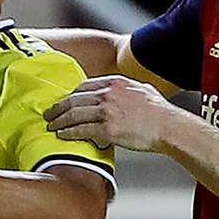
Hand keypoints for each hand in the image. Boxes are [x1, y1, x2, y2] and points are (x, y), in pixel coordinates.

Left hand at [44, 75, 181, 152]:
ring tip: (51, 125)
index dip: (71, 95)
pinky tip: (62, 135)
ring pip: (74, 114)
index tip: (65, 101)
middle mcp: (108, 94)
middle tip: (48, 113)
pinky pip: (81, 130)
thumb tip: (120, 91)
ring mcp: (107, 111)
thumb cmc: (160, 111)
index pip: (84, 86)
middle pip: (74, 99)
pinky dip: (68, 132)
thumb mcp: (142, 89)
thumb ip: (126, 88)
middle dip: (58, 107)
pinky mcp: (108, 129)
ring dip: (59, 120)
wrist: (169, 126)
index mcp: (115, 83)